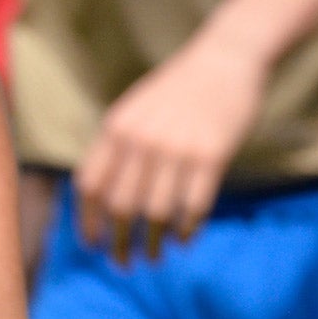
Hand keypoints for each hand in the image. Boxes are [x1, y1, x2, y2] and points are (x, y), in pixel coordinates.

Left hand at [74, 34, 268, 262]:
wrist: (229, 55)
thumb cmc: (184, 84)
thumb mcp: (138, 108)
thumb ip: (120, 145)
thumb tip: (107, 200)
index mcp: (118, 128)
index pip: (90, 186)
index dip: (88, 222)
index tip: (95, 245)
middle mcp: (143, 140)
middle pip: (121, 207)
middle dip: (121, 244)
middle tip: (127, 263)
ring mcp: (177, 147)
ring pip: (156, 212)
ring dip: (154, 243)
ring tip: (157, 256)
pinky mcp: (212, 154)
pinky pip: (194, 205)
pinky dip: (188, 229)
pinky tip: (187, 239)